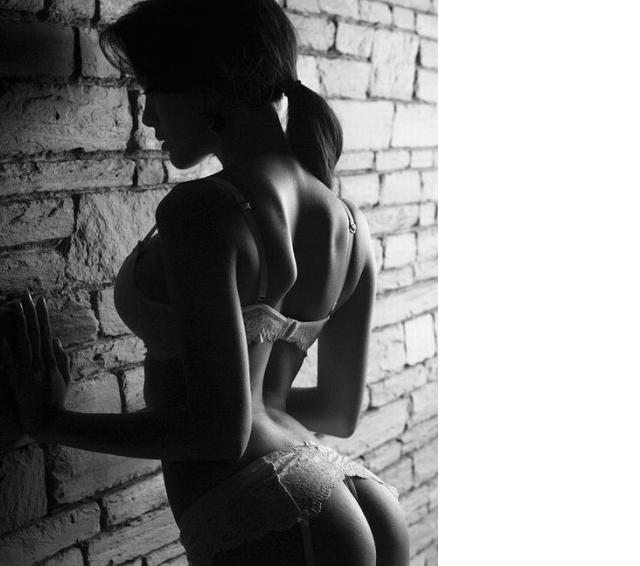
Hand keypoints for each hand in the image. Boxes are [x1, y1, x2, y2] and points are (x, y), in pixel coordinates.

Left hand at [1, 292, 69, 440]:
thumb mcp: (64, 377)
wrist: (51, 421)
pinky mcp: (20, 381)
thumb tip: (56, 339)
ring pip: (25, 341)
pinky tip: (1, 336)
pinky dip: (7, 349)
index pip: (46, 332)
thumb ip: (62, 357)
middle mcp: (41, 361)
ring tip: (17, 307)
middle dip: (31, 312)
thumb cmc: (56, 400)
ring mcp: (31, 370)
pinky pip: (12, 362)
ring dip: (21, 323)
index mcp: (51, 360)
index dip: (43, 316)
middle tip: (27, 295)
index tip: (41, 300)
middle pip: (36, 332)